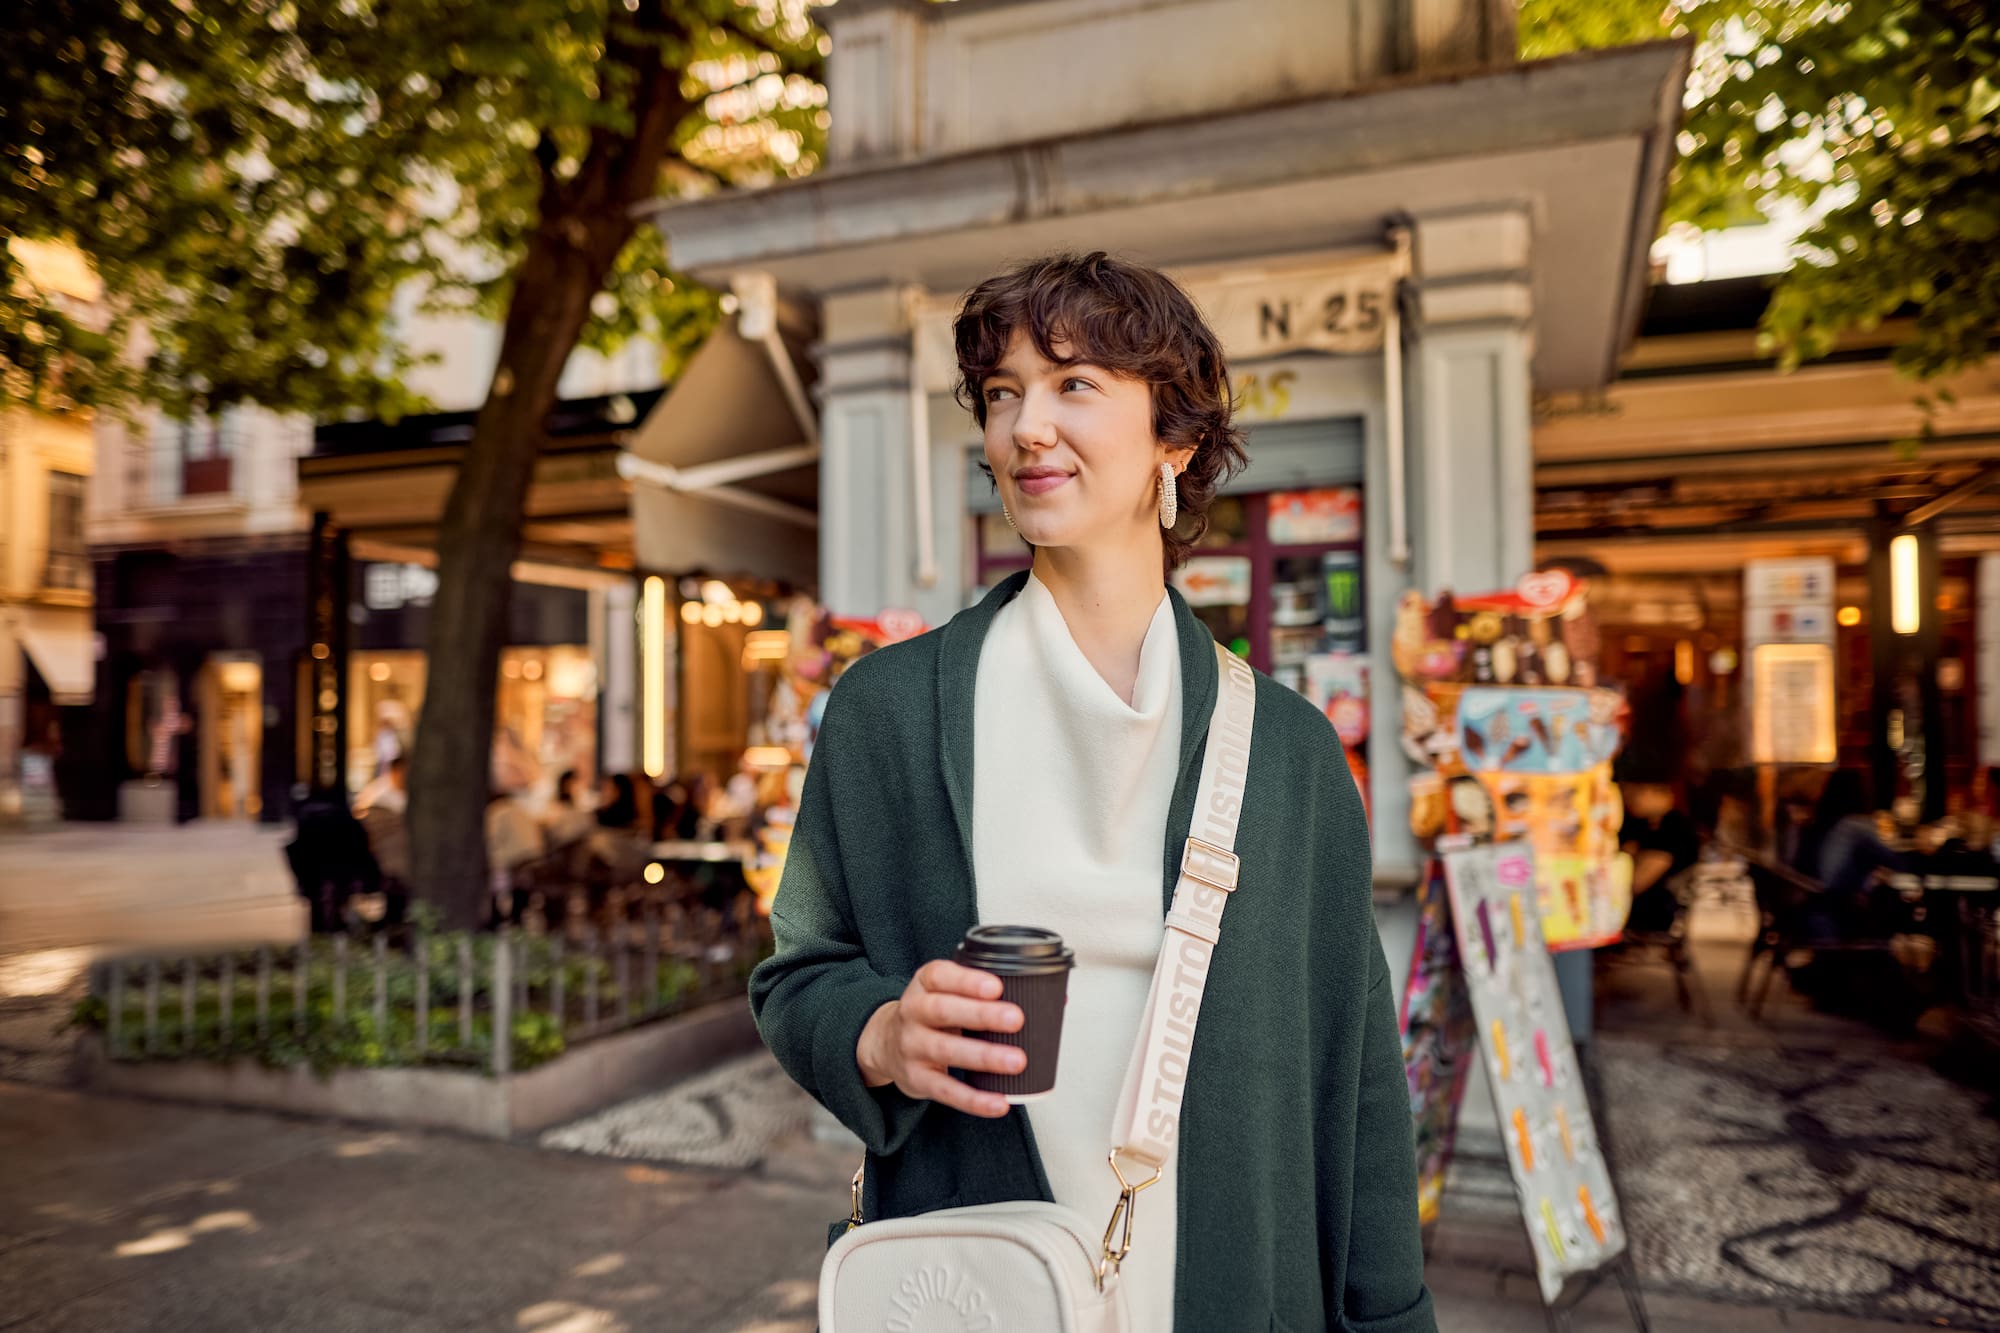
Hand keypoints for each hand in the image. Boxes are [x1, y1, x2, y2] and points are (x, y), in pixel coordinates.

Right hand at [856, 959, 1024, 1117]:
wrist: (885, 1043)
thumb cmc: (931, 1014)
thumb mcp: (946, 990)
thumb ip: (985, 990)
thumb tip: (1051, 999)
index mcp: (924, 984)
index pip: (940, 976)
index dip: (967, 980)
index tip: (997, 986)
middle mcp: (913, 1012)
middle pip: (943, 1010)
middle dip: (981, 1015)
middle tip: (1016, 1019)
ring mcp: (912, 1046)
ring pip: (945, 1050)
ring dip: (984, 1056)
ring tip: (1016, 1061)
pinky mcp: (917, 1079)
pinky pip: (946, 1091)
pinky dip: (974, 1100)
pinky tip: (999, 1102)